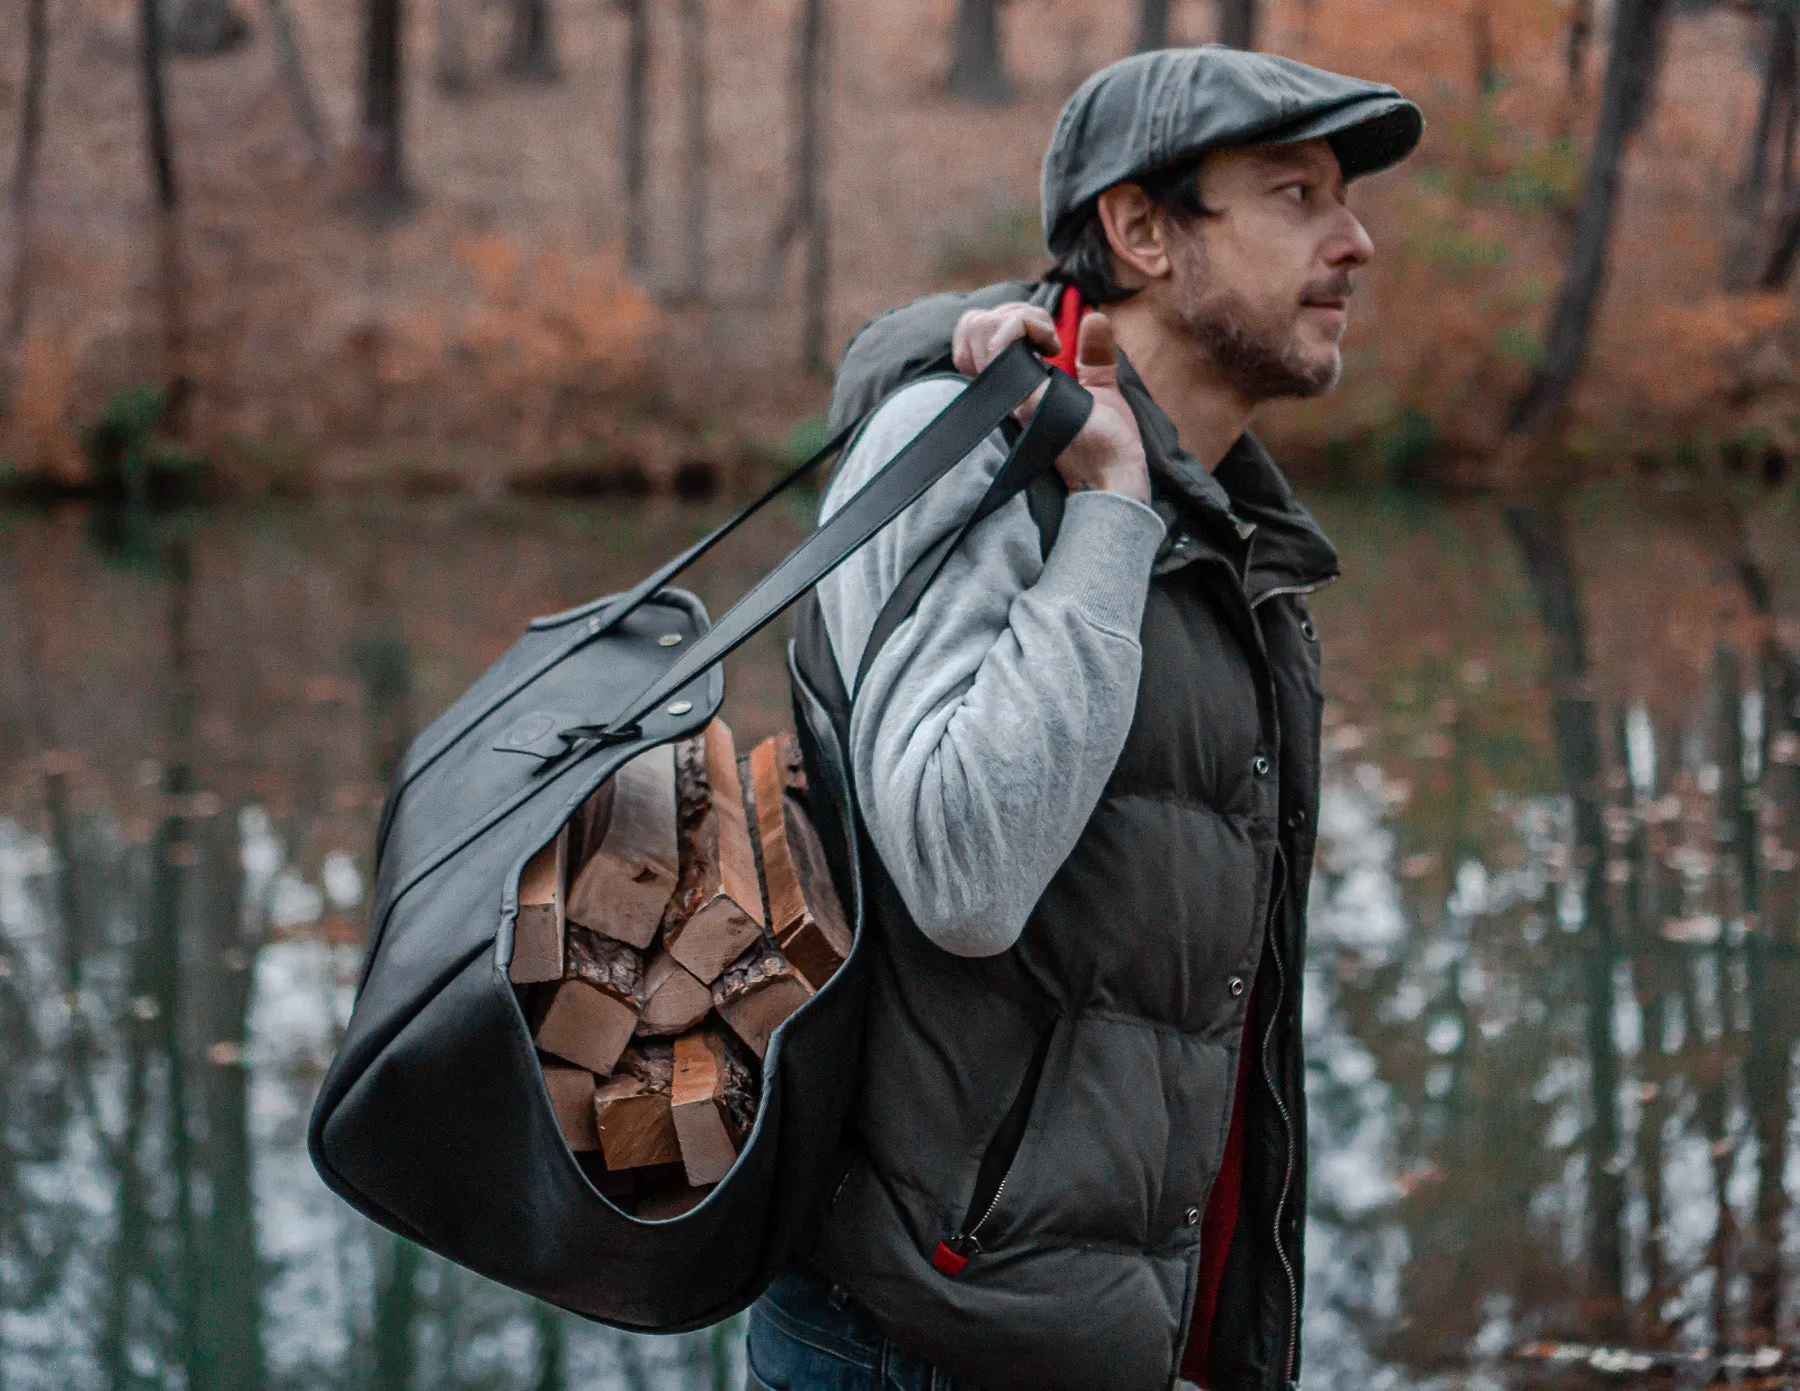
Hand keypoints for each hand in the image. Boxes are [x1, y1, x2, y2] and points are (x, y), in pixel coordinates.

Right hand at [951, 303, 1148, 504]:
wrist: (1116, 473)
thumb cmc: (1108, 443)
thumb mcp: (1101, 387)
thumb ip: (1094, 354)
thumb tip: (1095, 318)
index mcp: (1014, 388)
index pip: (976, 341)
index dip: (1001, 323)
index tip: (1046, 338)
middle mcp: (1004, 391)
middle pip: (974, 328)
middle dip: (1014, 312)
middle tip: (1050, 338)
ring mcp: (1009, 394)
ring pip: (981, 327)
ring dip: (1022, 317)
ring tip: (1050, 341)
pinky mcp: (1022, 397)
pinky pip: (1003, 341)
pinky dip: (1024, 324)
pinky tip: (1051, 344)